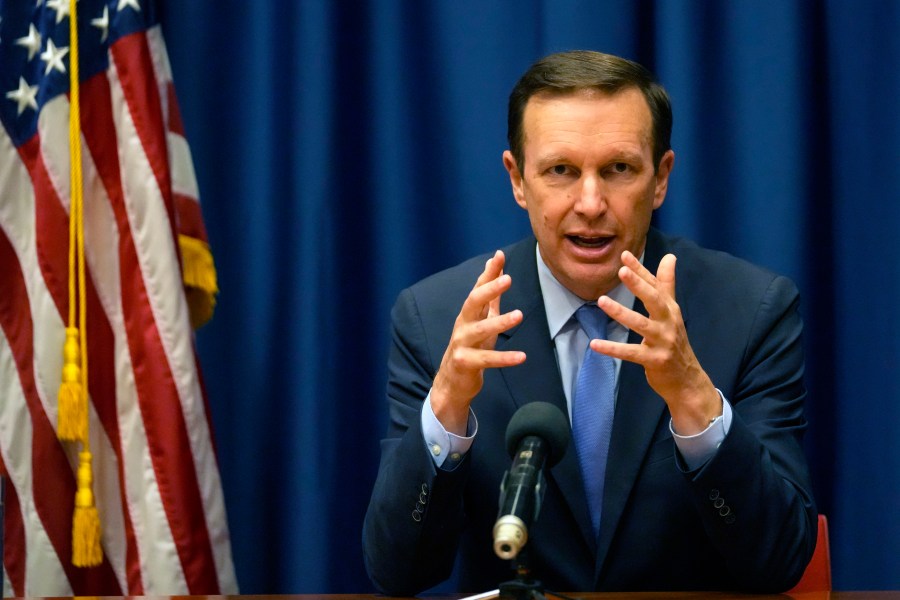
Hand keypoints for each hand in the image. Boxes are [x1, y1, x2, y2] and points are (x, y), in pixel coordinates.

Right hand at [431, 250, 525, 434]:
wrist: (453, 381)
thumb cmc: (472, 345)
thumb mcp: (482, 319)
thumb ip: (490, 295)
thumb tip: (497, 266)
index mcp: (468, 313)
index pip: (477, 288)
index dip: (488, 273)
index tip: (499, 256)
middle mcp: (463, 325)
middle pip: (472, 303)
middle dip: (489, 290)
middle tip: (507, 279)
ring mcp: (462, 344)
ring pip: (479, 330)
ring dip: (499, 322)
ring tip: (519, 315)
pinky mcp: (466, 363)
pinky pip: (487, 360)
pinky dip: (504, 358)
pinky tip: (522, 357)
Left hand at [593, 251, 720, 434]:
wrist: (686, 379)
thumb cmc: (674, 341)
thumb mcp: (672, 312)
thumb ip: (666, 284)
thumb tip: (670, 256)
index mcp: (670, 309)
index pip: (655, 285)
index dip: (640, 270)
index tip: (624, 255)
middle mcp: (668, 322)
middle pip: (654, 300)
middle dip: (638, 285)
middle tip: (621, 270)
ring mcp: (662, 342)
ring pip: (640, 324)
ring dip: (621, 312)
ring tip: (601, 301)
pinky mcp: (654, 360)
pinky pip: (630, 353)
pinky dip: (612, 349)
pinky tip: (595, 344)